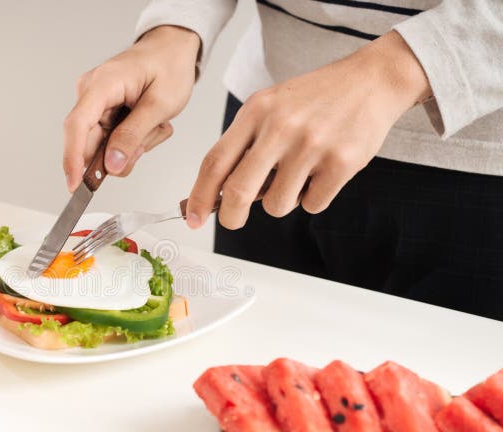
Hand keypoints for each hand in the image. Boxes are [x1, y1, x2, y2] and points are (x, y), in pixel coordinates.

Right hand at [63, 25, 198, 190]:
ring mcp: (95, 103)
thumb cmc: (169, 66)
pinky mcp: (102, 112)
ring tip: (154, 125)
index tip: (75, 185)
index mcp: (102, 84)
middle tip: (150, 137)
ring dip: (133, 145)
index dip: (73, 159)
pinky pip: (111, 140)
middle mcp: (91, 93)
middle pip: (90, 142)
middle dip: (122, 151)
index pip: (77, 126)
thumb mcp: (159, 104)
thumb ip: (133, 136)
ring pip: (104, 146)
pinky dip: (133, 140)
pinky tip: (148, 124)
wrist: (172, 50)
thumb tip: (111, 165)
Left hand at [186, 31, 431, 229]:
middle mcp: (281, 127)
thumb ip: (242, 147)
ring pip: (276, 204)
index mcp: (256, 111)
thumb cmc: (314, 99)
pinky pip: (312, 205)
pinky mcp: (342, 162)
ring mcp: (312, 145)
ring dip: (282, 201)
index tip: (191, 217)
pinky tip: (322, 173)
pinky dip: (314, 198)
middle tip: (232, 220)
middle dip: (230, 216)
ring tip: (297, 176)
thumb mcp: (269, 109)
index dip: (198, 195)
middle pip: (238, 190)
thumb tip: (212, 195)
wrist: (372, 80)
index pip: (215, 162)